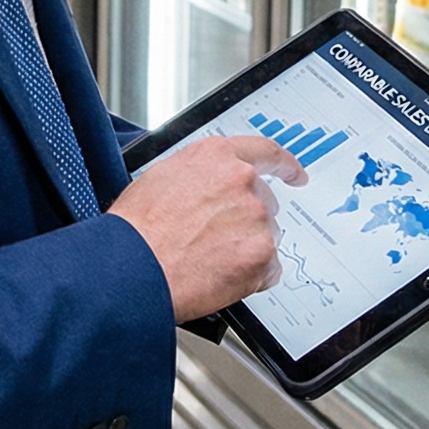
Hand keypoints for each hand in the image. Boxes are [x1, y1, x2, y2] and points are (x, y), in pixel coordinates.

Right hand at [107, 136, 304, 322]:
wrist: (132, 268)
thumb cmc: (136, 230)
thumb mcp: (161, 179)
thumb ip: (199, 176)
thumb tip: (209, 187)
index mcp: (216, 157)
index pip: (265, 152)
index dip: (285, 165)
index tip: (295, 174)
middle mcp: (241, 180)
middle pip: (264, 201)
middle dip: (247, 220)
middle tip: (219, 239)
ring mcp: (255, 217)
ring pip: (266, 236)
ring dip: (245, 248)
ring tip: (207, 259)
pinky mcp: (261, 254)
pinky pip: (269, 269)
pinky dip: (251, 277)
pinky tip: (220, 276)